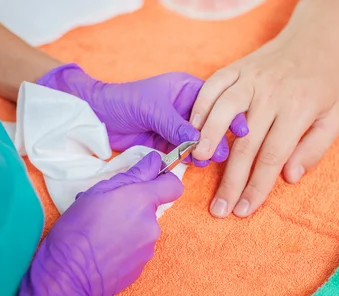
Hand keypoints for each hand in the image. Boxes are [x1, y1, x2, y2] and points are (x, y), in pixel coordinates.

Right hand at [4, 152, 182, 295]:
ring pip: (142, 229)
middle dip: (133, 208)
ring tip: (100, 234)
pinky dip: (124, 247)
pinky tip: (103, 251)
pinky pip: (137, 249)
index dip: (164, 180)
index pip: (173, 185)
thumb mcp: (97, 193)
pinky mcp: (141, 267)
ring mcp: (148, 248)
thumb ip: (132, 175)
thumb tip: (154, 162)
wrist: (69, 277)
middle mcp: (151, 224)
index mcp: (142, 201)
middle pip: (151, 209)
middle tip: (104, 212)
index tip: (151, 180)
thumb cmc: (77, 230)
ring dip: (127, 228)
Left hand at [37, 64, 247, 166]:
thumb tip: (199, 141)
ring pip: (198, 141)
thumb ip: (175, 124)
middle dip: (216, 138)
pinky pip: (184, 152)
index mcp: (186, 89)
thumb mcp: (152, 109)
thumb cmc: (123, 101)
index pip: (214, 100)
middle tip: (221, 153)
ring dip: (203, 151)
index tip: (240, 129)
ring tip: (205, 160)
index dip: (228, 114)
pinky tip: (192, 163)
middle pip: (210, 123)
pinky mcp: (168, 143)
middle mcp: (186, 107)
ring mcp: (177, 127)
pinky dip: (188, 159)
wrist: (97, 117)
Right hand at [190, 36, 338, 217]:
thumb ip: (314, 150)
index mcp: (298, 110)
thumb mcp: (335, 119)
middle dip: (231, 180)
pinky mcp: (237, 67)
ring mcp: (251, 78)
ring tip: (198, 163)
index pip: (272, 157)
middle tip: (219, 208)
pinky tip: (192, 128)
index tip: (244, 210)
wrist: (316, 39)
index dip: (257, 186)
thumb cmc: (324, 85)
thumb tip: (290, 178)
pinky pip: (213, 86)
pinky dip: (200, 106)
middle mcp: (272, 94)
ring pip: (224, 110)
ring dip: (208, 137)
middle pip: (246, 143)